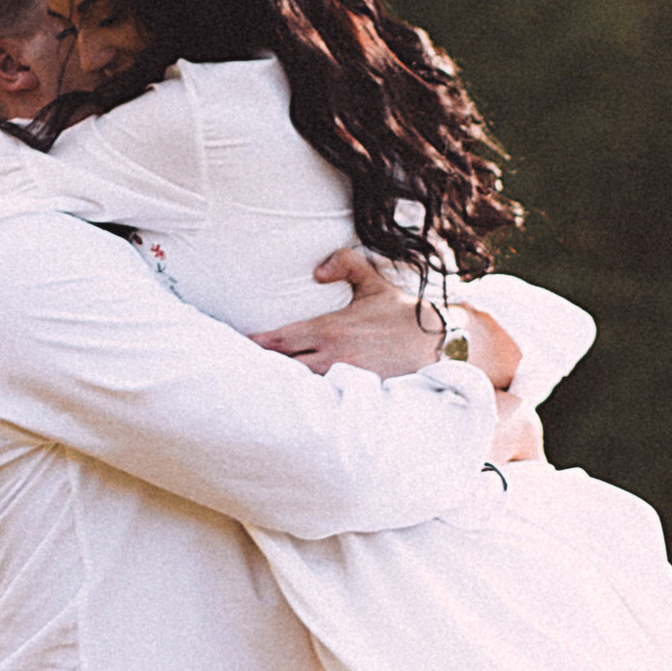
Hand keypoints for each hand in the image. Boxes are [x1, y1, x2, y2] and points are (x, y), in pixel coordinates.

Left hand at [252, 247, 520, 390]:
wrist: (437, 341)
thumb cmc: (401, 311)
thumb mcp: (374, 281)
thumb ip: (346, 263)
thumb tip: (317, 271)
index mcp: (329, 329)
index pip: (280, 340)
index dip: (255, 345)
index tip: (237, 347)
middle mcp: (332, 356)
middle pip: (282, 368)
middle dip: (259, 369)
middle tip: (234, 371)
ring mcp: (343, 379)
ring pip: (300, 387)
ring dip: (280, 387)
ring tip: (256, 390)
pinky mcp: (357, 395)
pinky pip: (323, 401)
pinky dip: (306, 401)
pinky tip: (292, 407)